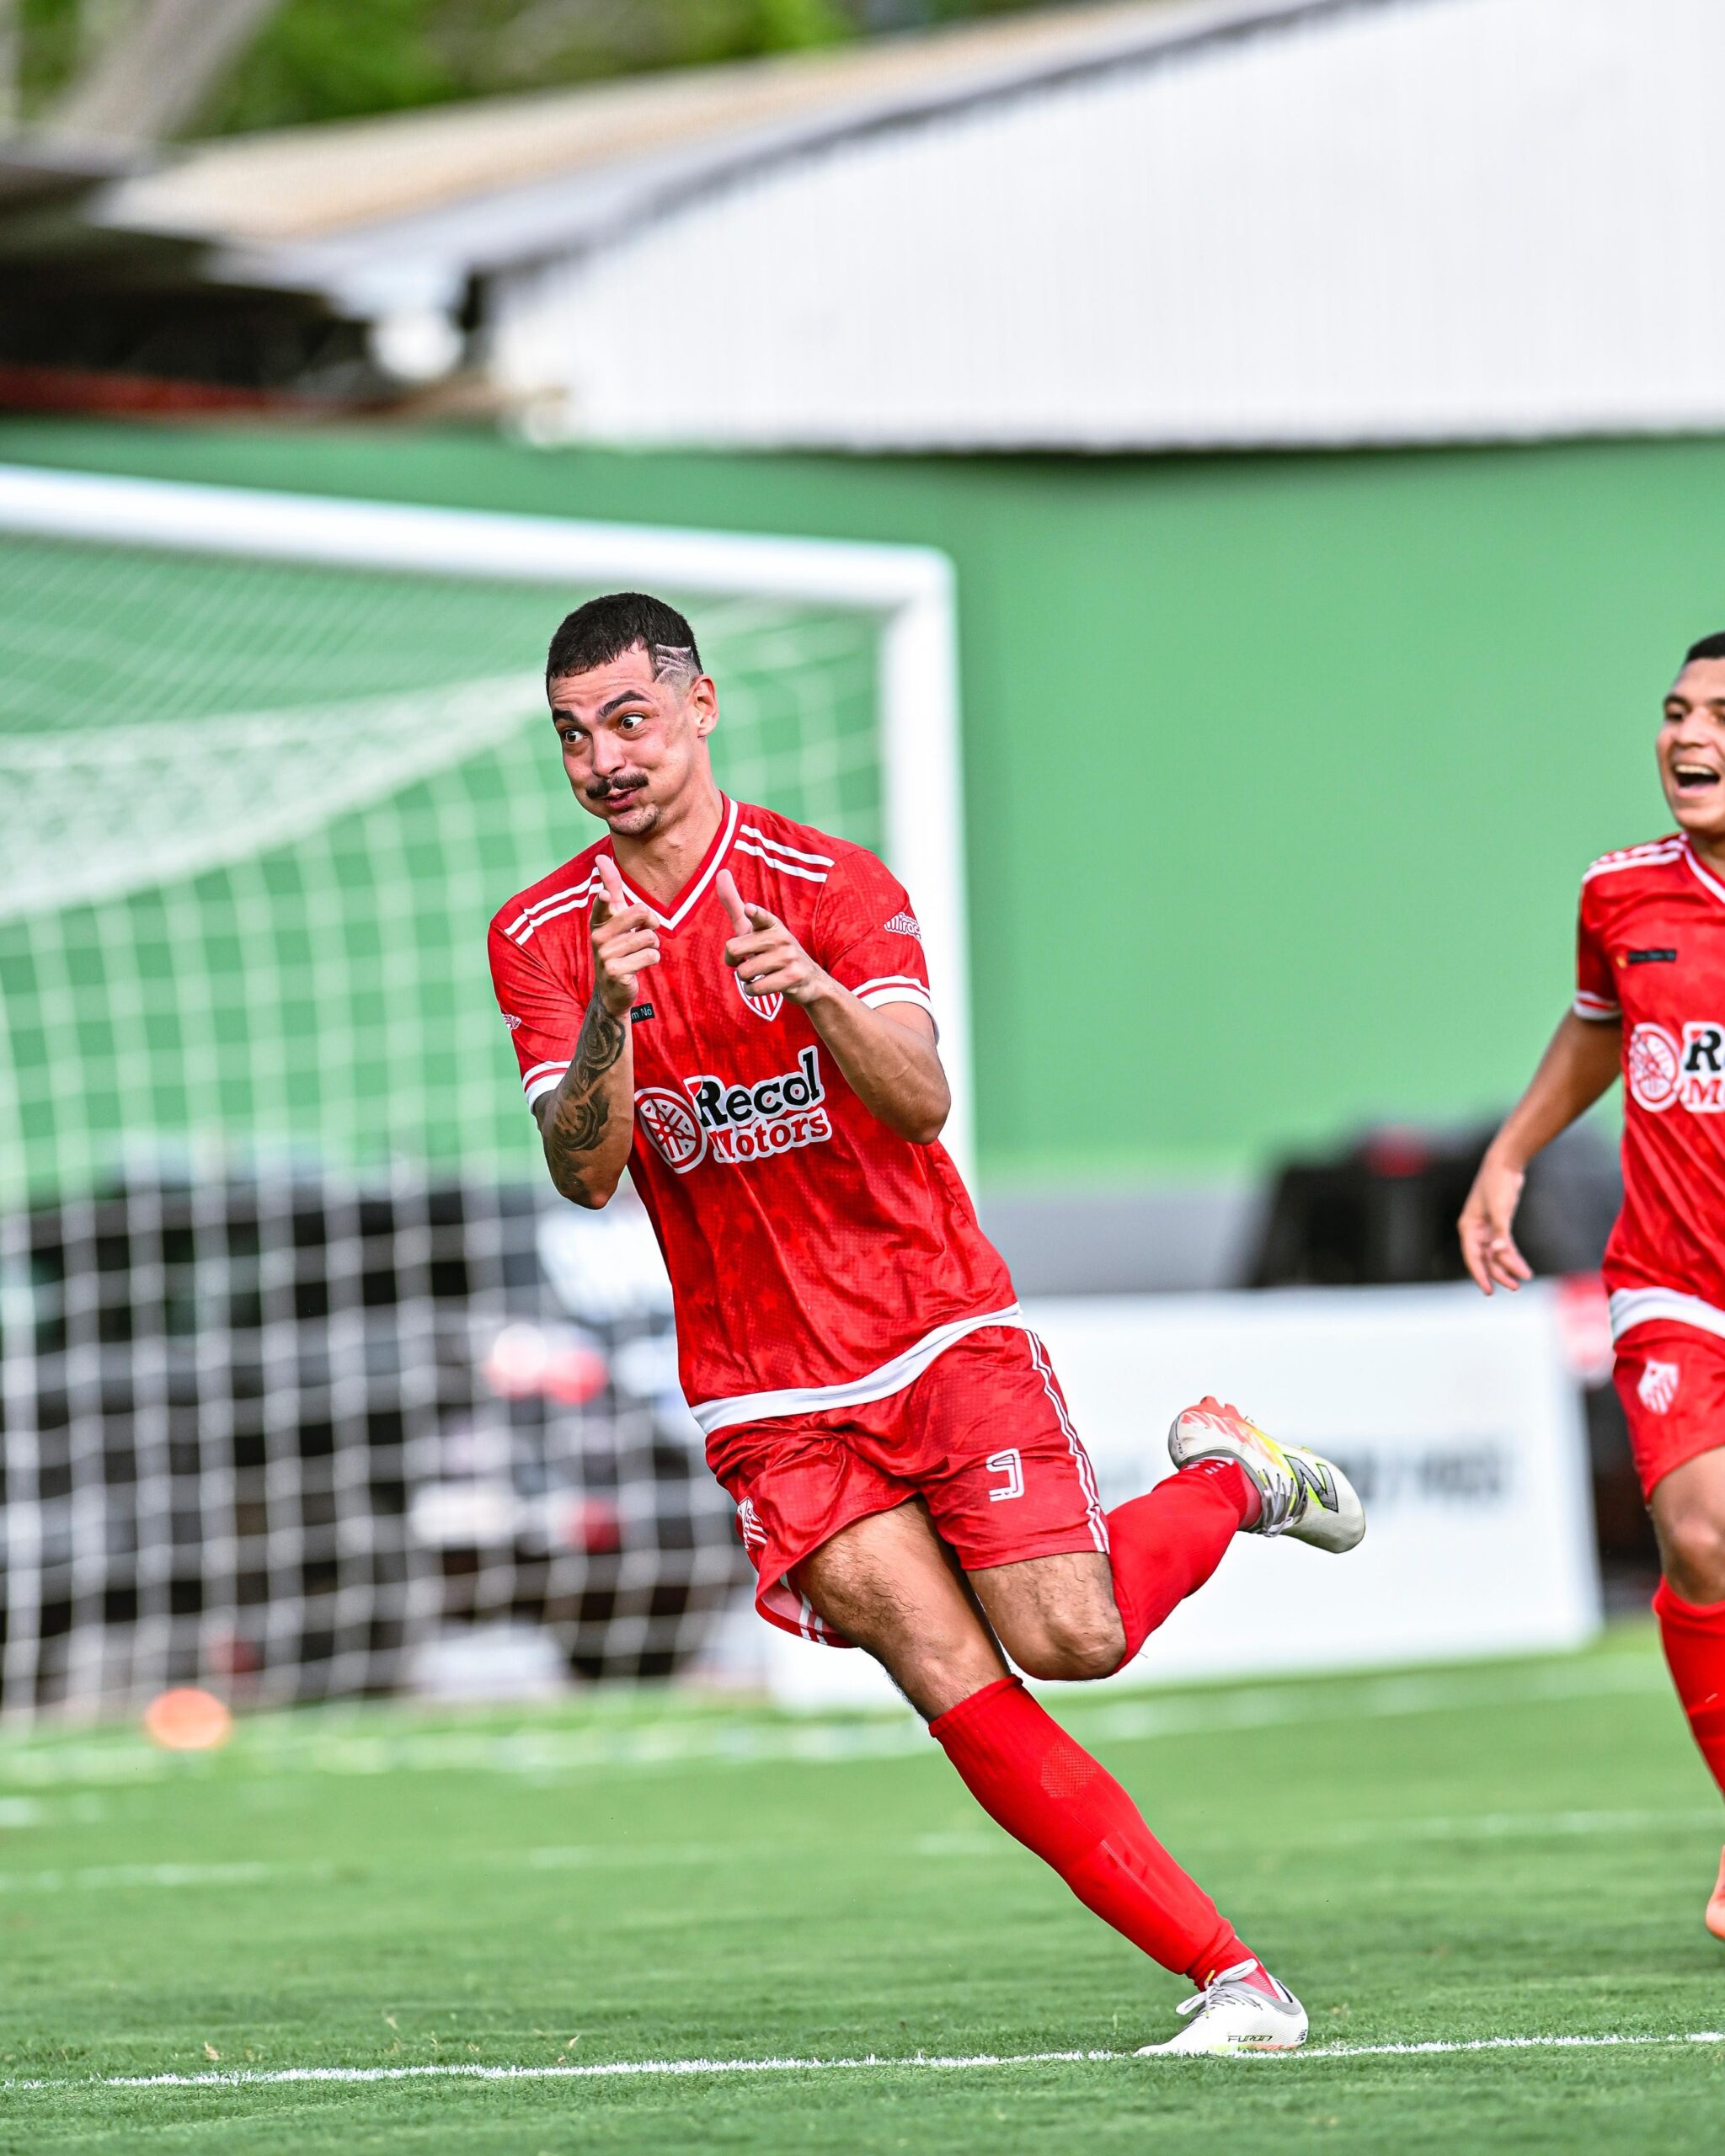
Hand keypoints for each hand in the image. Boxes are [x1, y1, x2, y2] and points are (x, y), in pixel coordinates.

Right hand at [590, 854, 659, 1017]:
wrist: (613, 988)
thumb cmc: (618, 946)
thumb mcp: (614, 916)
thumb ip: (612, 887)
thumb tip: (601, 858)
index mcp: (598, 920)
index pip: (602, 903)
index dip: (605, 899)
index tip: (605, 895)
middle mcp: (598, 936)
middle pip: (640, 912)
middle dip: (651, 922)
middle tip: (644, 932)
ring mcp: (605, 955)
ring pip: (649, 937)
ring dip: (652, 945)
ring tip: (639, 952)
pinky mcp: (616, 972)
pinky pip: (651, 956)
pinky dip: (652, 959)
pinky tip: (639, 965)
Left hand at [716, 870, 827, 1005]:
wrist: (808, 980)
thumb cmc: (772, 950)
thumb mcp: (754, 928)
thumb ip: (734, 903)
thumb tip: (720, 871)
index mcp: (771, 923)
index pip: (761, 917)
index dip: (754, 914)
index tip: (750, 910)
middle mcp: (781, 937)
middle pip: (734, 949)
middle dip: (734, 961)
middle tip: (748, 960)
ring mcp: (788, 958)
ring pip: (744, 972)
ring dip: (746, 978)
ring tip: (761, 973)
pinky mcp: (792, 978)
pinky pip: (755, 989)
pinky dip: (753, 991)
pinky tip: (765, 985)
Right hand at [1458, 1150, 1532, 1295]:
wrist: (1504, 1165)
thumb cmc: (1497, 1184)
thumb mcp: (1499, 1209)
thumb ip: (1500, 1232)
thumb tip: (1500, 1252)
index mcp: (1468, 1227)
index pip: (1472, 1257)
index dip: (1480, 1275)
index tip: (1488, 1291)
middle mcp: (1475, 1230)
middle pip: (1485, 1259)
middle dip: (1499, 1274)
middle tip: (1514, 1287)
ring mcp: (1487, 1228)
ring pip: (1496, 1254)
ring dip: (1508, 1266)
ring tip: (1523, 1278)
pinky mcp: (1499, 1224)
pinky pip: (1504, 1246)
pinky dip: (1513, 1255)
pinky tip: (1522, 1266)